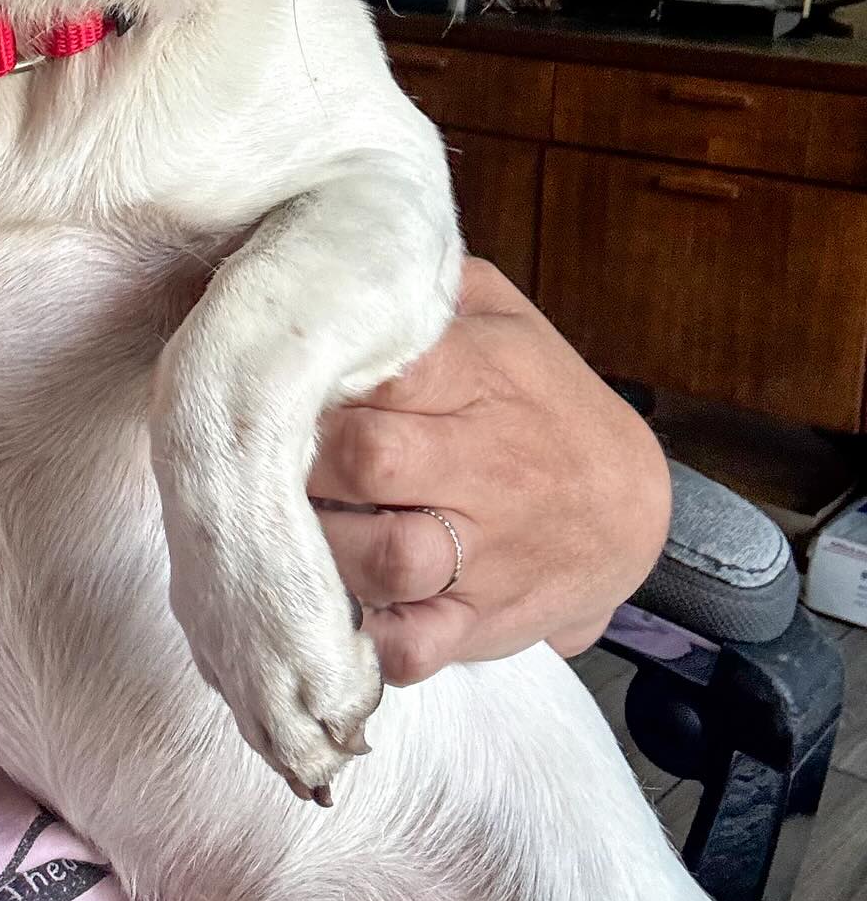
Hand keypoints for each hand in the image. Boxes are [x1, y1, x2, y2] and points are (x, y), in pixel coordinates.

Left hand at [309, 258, 670, 684]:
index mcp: (482, 377)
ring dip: (323, 548)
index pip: (388, 369)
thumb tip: (340, 252)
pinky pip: (415, 647)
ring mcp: (484, 552)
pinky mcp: (479, 623)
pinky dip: (369, 639)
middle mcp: (484, 465)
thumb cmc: (541, 397)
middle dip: (308, 457)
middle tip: (271, 456)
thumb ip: (429, 286)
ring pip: (385, 559)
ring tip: (297, 527)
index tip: (284, 379)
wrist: (629, 508)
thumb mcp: (502, 316)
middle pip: (370, 459)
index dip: (322, 375)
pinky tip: (340, 610)